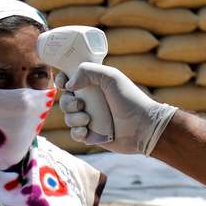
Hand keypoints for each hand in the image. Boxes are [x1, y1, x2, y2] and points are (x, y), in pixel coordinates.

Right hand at [56, 63, 176, 154]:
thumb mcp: (111, 77)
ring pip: (68, 118)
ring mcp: (89, 118)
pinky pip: (74, 133)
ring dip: (74, 119)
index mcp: (93, 85)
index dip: (62, 81)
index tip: (64, 84)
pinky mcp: (91, 135)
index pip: (69, 80)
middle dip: (68, 103)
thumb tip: (69, 85)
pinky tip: (86, 131)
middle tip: (81, 105)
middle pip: (65, 100)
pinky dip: (77, 132)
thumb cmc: (130, 99)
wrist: (143, 127)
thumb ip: (88, 71)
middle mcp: (89, 101)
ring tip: (88, 120)